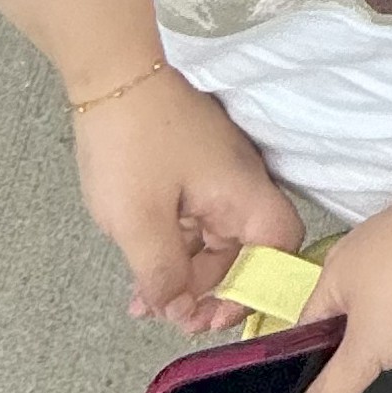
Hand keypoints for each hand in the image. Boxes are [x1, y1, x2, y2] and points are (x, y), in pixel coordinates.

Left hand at [74, 68, 302, 334]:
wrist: (112, 75)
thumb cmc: (132, 142)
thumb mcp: (139, 222)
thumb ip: (162, 273)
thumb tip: (177, 309)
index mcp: (242, 193)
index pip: (279, 246)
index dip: (256, 286)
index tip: (214, 315)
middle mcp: (240, 185)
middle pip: (246, 250)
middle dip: (212, 290)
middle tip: (175, 318)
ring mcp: (216, 176)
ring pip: (216, 240)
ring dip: (186, 275)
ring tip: (148, 304)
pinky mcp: (193, 170)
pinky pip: (194, 223)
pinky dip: (173, 251)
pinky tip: (141, 275)